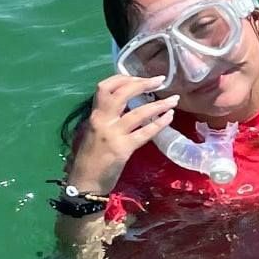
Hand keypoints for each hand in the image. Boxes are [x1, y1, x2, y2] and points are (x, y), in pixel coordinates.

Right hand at [64, 73, 179, 193]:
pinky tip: (170, 117)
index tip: (137, 76)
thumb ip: (104, 118)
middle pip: (121, 94)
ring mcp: (113, 135)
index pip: (103, 88)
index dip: (121, 78)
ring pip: (138, 113)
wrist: (84, 182)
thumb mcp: (91, 132)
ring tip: (173, 99)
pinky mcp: (124, 149)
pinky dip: (159, 123)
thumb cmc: (88, 157)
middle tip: (159, 80)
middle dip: (142, 84)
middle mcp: (101, 121)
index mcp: (93, 116)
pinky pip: (145, 133)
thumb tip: (122, 105)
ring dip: (158, 104)